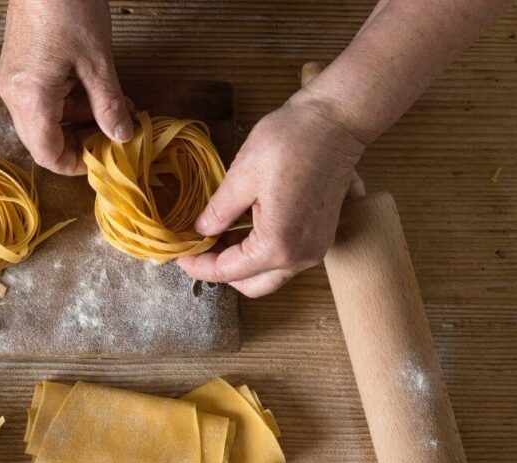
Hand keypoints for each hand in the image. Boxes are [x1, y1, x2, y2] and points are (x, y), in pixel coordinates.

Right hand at [0, 0, 132, 174]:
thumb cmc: (67, 6)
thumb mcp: (97, 60)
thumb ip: (108, 104)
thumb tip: (121, 136)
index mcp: (31, 97)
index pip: (48, 154)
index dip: (76, 165)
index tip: (104, 160)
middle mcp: (13, 93)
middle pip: (43, 140)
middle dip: (79, 142)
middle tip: (113, 136)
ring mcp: (12, 79)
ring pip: (43, 120)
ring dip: (77, 121)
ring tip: (113, 109)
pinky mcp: (17, 67)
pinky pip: (40, 100)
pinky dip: (67, 103)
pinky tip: (94, 91)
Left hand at [177, 90, 366, 296]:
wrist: (336, 122)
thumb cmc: (290, 142)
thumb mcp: (241, 176)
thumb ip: (218, 212)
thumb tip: (202, 232)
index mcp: (277, 245)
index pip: (228, 271)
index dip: (198, 265)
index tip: (180, 254)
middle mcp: (300, 257)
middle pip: (251, 285)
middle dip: (221, 270)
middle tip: (198, 247)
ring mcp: (316, 249)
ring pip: (270, 274)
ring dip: (242, 262)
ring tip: (218, 233)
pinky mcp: (322, 236)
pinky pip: (286, 258)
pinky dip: (262, 252)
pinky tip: (243, 227)